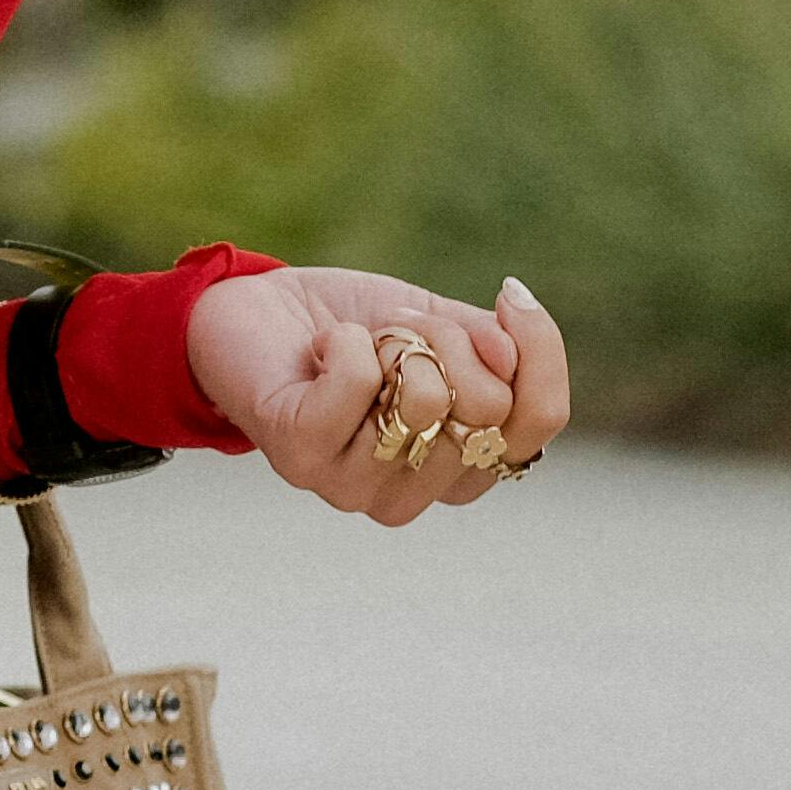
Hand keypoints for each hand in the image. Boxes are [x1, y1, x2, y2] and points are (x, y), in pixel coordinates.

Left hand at [187, 266, 573, 527]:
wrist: (251, 310)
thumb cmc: (350, 325)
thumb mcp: (439, 325)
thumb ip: (491, 348)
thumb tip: (510, 355)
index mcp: (459, 467)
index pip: (539, 422)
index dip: (539, 351)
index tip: (507, 296)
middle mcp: (412, 493)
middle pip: (488, 408)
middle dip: (451, 338)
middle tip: (402, 328)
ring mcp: (355, 487)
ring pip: (427, 401)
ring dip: (397, 341)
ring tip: (361, 341)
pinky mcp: (302, 458)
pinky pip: (359, 387)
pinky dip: (347, 342)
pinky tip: (324, 348)